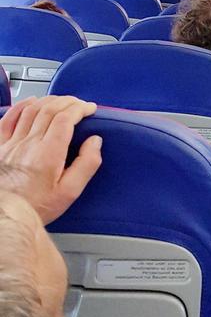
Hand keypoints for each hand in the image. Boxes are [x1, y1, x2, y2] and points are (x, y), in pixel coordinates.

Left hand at [0, 96, 102, 223]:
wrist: (6, 215)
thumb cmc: (36, 206)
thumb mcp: (69, 192)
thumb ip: (86, 165)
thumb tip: (95, 142)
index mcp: (48, 154)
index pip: (65, 118)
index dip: (80, 108)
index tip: (89, 109)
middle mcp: (29, 144)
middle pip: (50, 109)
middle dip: (68, 102)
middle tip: (79, 104)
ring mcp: (12, 143)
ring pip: (31, 109)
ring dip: (49, 101)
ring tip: (61, 102)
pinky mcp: (0, 146)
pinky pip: (9, 117)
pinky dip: (23, 105)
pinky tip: (31, 102)